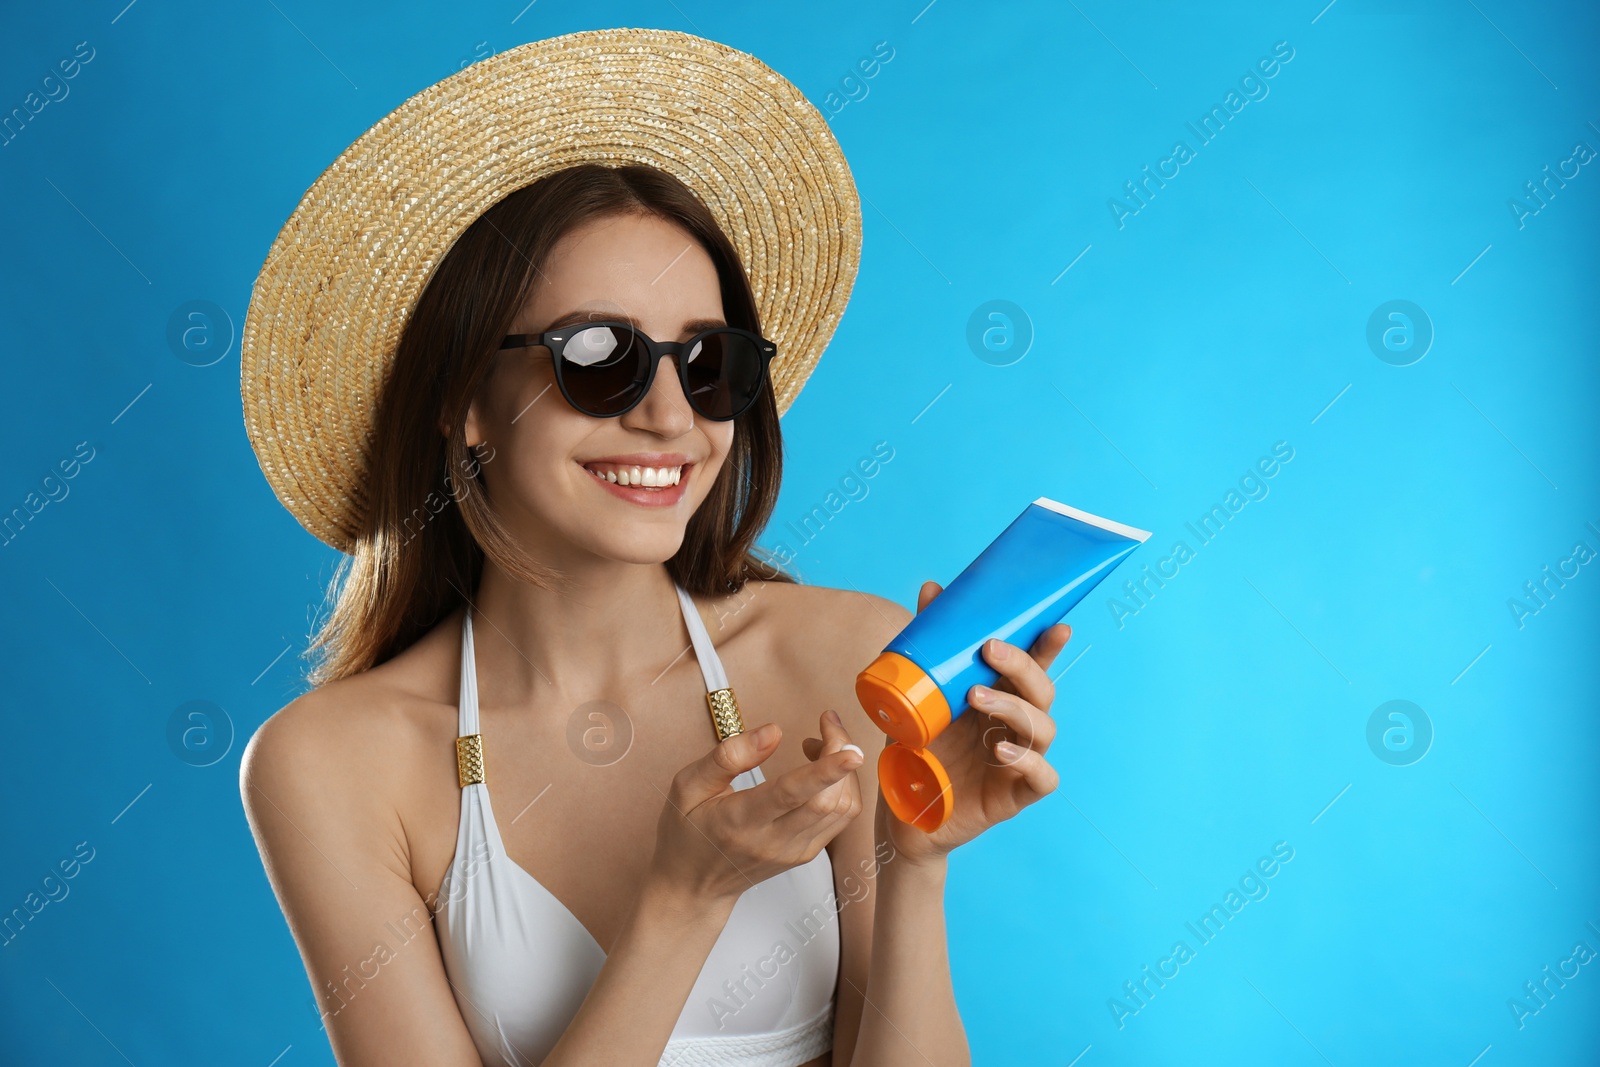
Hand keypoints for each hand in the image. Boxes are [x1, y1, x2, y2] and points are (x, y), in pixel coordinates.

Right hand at [648, 710, 864, 905]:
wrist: (693, 887)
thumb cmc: (687, 832)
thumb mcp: (687, 786)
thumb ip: (728, 756)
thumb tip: (773, 731)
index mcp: (740, 821)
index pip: (791, 794)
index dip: (826, 770)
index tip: (851, 750)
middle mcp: (774, 841)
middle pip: (829, 800)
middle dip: (841, 753)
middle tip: (828, 721)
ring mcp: (795, 852)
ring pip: (842, 809)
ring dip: (844, 769)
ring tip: (820, 742)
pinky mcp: (807, 854)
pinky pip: (840, 818)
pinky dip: (842, 786)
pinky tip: (822, 769)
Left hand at [877, 579, 1070, 864]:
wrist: (901, 812)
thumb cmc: (916, 750)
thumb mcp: (916, 696)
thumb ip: (928, 649)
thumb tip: (932, 590)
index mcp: (998, 699)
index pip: (1031, 667)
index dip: (1047, 646)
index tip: (1055, 625)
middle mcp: (1014, 727)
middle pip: (1041, 691)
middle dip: (1022, 666)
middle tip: (989, 651)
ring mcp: (1019, 760)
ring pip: (1044, 729)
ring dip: (1014, 708)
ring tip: (977, 699)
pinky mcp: (1016, 795)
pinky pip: (1043, 777)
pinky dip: (1028, 761)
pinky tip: (1001, 752)